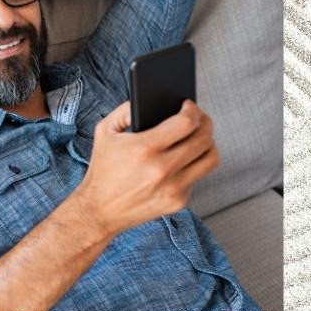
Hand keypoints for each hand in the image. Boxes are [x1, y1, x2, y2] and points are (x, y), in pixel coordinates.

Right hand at [73, 100, 219, 235]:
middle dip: (205, 122)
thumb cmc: (103, 168)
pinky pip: (197, 177)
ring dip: (208, 144)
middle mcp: (161, 170)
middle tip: (199, 118)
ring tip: (199, 137)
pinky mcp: (178, 202)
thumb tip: (152, 99)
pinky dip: (192, 165)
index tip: (189, 106)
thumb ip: (127, 108)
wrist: (99, 211)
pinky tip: (183, 160)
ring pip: (210, 159)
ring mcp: (172, 188)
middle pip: (204, 139)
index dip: (192, 110)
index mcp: (144, 149)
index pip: (186, 123)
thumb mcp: (105, 131)